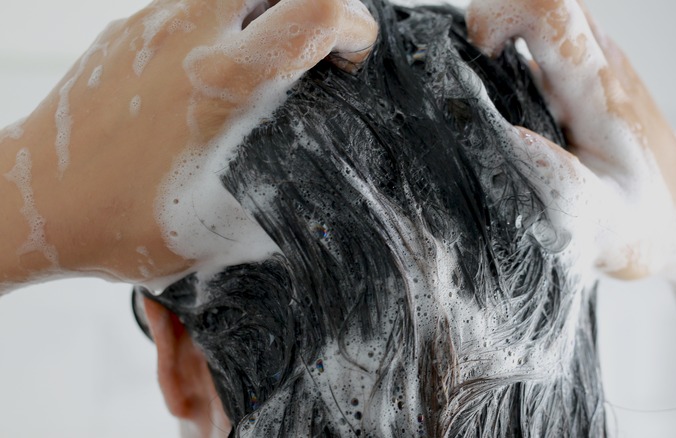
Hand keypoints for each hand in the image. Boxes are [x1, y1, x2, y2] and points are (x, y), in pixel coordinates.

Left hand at [0, 0, 376, 284]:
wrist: (29, 202)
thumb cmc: (118, 222)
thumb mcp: (222, 227)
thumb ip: (279, 200)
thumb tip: (313, 200)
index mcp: (223, 82)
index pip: (317, 11)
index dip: (354, 24)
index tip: (353, 52)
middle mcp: (189, 36)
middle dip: (308, 9)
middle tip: (309, 52)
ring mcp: (152, 24)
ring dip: (260, 16)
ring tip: (255, 71)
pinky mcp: (125, 29)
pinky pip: (190, 8)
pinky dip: (215, 30)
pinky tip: (202, 83)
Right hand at [466, 0, 675, 293]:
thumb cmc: (648, 225)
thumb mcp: (603, 224)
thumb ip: (559, 186)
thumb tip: (506, 138)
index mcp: (599, 89)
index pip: (548, 10)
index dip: (497, 16)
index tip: (479, 61)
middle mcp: (600, 64)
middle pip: (538, 7)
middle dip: (489, 34)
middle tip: (476, 91)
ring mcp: (596, 67)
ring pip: (539, 26)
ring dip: (500, 56)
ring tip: (494, 114)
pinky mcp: (587, 80)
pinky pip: (542, 51)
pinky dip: (513, 74)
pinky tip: (515, 122)